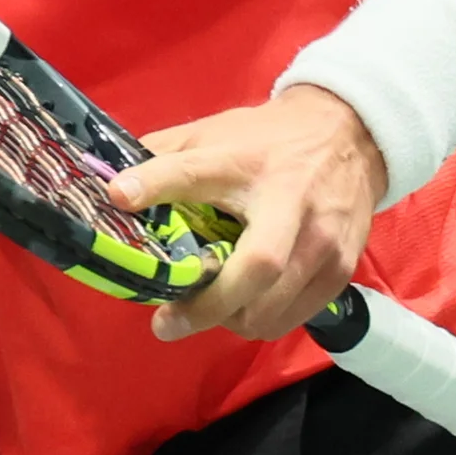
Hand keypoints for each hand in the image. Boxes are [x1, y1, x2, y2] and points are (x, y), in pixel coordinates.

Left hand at [103, 86, 386, 344]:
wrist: (350, 134)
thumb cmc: (267, 139)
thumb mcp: (214, 132)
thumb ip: (164, 155)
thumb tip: (106, 182)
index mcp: (245, 161)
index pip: (195, 171)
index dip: (155, 184)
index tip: (119, 197)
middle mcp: (290, 202)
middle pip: (257, 268)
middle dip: (208, 306)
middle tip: (166, 322)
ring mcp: (323, 239)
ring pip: (271, 308)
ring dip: (230, 321)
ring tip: (209, 311)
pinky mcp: (342, 268)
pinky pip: (292, 318)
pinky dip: (260, 321)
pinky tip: (246, 305)